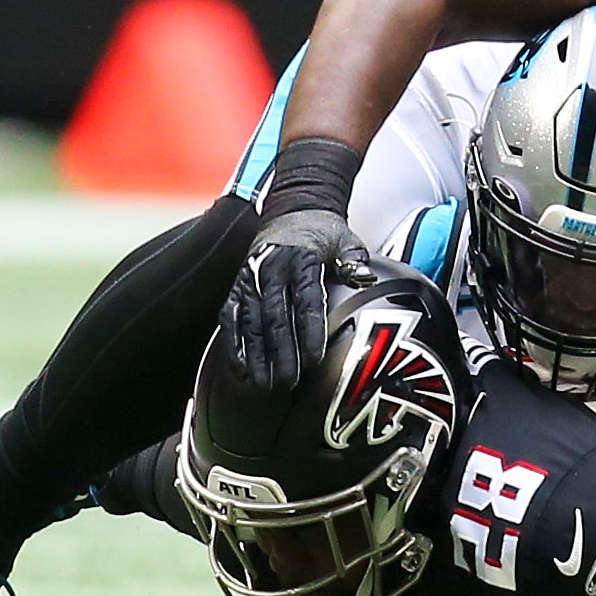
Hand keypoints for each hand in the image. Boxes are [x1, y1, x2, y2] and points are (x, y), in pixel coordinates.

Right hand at [222, 209, 375, 390]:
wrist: (291, 210)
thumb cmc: (324, 232)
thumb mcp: (346, 239)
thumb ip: (354, 260)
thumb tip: (365, 278)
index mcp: (302, 258)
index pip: (307, 299)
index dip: (310, 330)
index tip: (315, 359)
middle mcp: (271, 269)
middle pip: (276, 317)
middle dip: (282, 353)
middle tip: (289, 383)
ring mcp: (250, 279)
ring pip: (251, 322)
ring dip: (257, 356)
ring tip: (266, 385)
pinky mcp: (237, 286)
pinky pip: (230, 318)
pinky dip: (234, 344)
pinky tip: (240, 369)